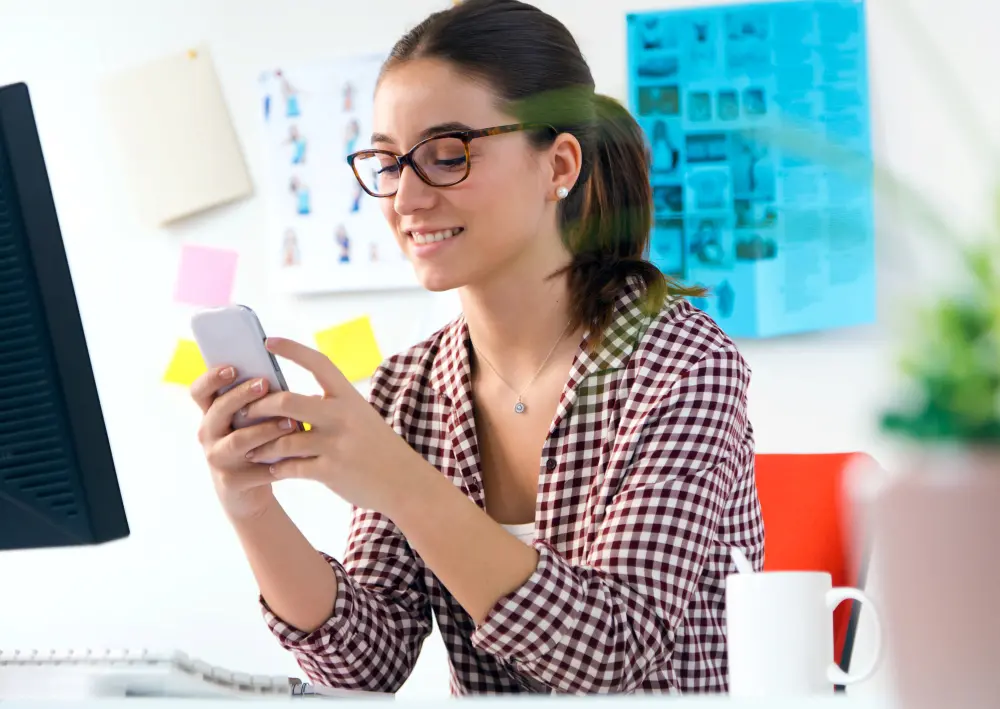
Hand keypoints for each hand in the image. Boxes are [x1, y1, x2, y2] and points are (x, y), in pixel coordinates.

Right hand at [190, 366, 297, 519]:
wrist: (250, 493)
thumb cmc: (256, 445)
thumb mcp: (251, 422)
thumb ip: (257, 402)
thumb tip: (279, 379)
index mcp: (212, 415)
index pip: (200, 392)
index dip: (211, 378)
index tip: (233, 367)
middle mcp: (208, 435)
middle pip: (219, 410)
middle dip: (242, 395)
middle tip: (265, 384)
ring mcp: (217, 459)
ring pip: (238, 440)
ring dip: (265, 429)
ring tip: (291, 423)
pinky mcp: (231, 482)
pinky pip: (256, 469)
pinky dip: (277, 461)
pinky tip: (297, 455)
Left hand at [239, 338, 428, 514]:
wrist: (403, 480)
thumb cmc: (377, 446)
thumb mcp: (359, 416)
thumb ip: (328, 406)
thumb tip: (287, 401)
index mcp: (349, 397)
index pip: (318, 363)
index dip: (291, 350)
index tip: (267, 342)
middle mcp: (341, 416)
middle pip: (287, 401)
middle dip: (259, 406)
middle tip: (244, 411)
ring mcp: (335, 444)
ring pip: (283, 440)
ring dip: (260, 444)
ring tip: (249, 447)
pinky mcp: (330, 471)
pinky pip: (291, 467)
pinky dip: (276, 468)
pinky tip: (270, 468)